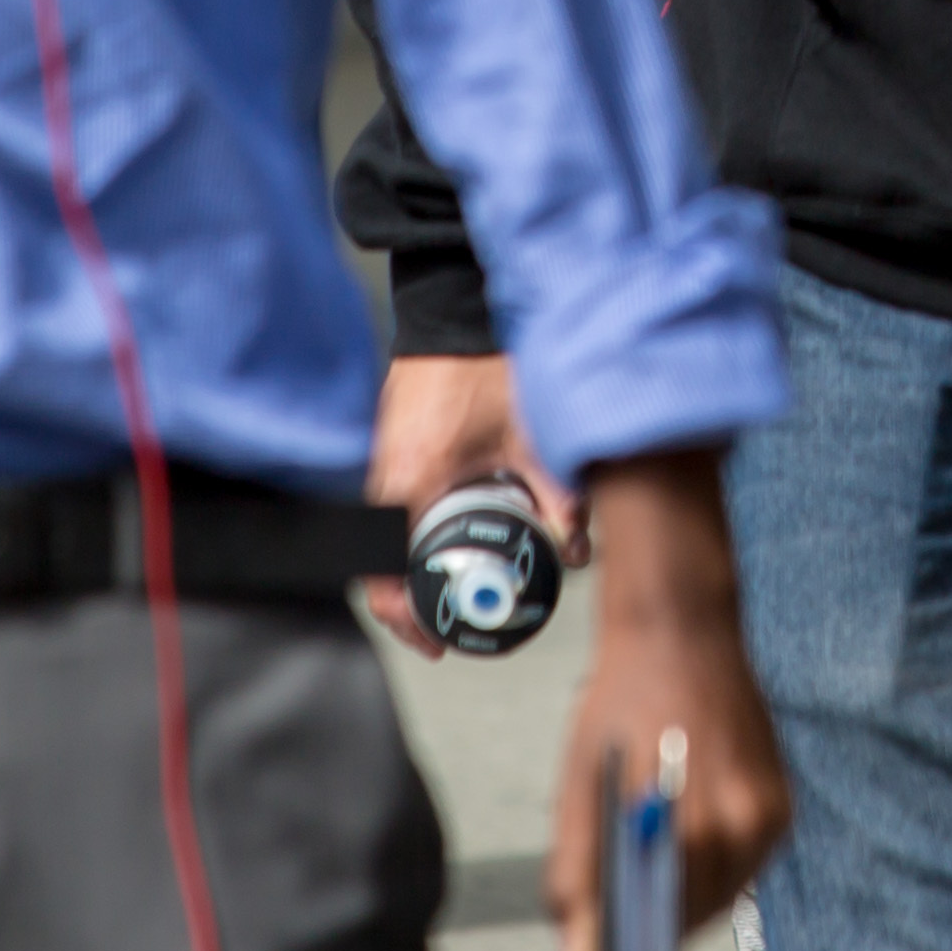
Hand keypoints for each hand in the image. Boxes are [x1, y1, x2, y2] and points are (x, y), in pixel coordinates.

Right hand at [361, 350, 584, 655]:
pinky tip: (440, 544)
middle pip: (376, 563)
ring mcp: (383, 458)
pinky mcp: (391, 445)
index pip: (386, 568)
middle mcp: (387, 473)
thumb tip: (575, 547)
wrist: (454, 311)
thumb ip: (559, 495)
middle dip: (406, 605)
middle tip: (439, 630)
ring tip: (440, 596)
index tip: (433, 639)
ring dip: (404, 571)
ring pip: (380, 537)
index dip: (405, 616)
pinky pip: (389, 508)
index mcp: (413, 477)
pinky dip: (407, 536)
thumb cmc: (482, 362)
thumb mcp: (532, 437)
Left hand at [542, 449, 787, 950]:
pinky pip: (745, 865)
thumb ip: (575, 873)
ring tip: (651, 854)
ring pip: (723, 893)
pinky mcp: (782, 808)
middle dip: (654, 915)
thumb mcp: (579, 783)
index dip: (635, 946)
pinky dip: (714, 862)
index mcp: (685, 821)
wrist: (682, 631)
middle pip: (694, 913)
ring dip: (687, 890)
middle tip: (622, 899)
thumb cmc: (623, 702)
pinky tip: (684, 832)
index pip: (662, 924)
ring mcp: (768, 815)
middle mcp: (740, 822)